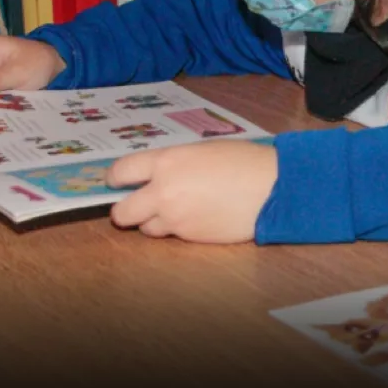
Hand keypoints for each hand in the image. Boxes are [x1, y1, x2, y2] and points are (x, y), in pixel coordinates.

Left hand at [106, 140, 278, 243]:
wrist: (272, 188)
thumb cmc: (244, 161)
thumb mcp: (203, 150)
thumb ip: (174, 163)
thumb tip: (156, 174)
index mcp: (166, 163)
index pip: (121, 172)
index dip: (115, 178)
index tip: (118, 182)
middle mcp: (163, 192)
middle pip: (122, 212)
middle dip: (126, 209)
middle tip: (140, 205)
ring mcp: (176, 219)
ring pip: (147, 228)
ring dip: (156, 221)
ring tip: (179, 210)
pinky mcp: (191, 237)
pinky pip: (173, 235)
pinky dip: (180, 228)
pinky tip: (200, 216)